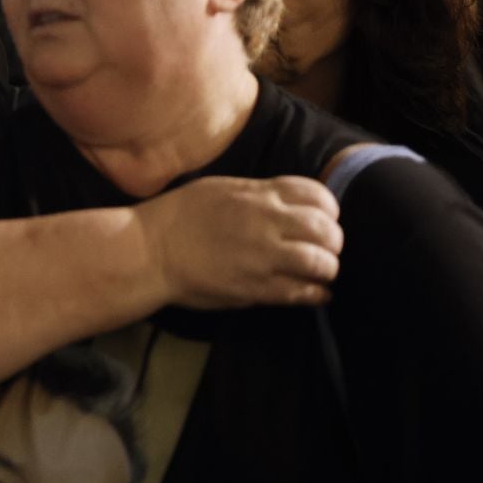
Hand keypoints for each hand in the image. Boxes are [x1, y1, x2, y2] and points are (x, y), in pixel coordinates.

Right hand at [136, 175, 342, 309]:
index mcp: (257, 195)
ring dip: (327, 269)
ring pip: (322, 263)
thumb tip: (289, 204)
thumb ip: (258, 194)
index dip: (328, 210)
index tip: (321, 219)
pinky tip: (314, 292)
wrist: (150, 251)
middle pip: (326, 230)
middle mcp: (265, 223)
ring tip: (319, 272)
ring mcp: (263, 258)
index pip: (317, 196)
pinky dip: (317, 294)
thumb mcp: (220, 189)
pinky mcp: (256, 289)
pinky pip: (303, 293)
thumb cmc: (179, 215)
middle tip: (324, 249)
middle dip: (332, 241)